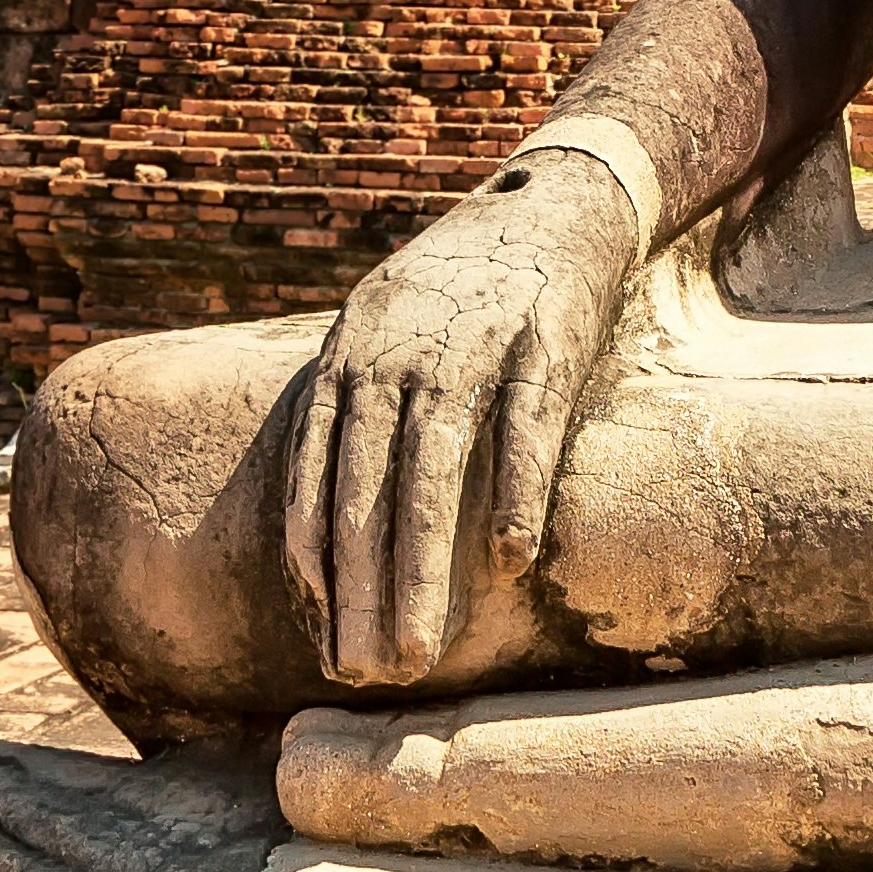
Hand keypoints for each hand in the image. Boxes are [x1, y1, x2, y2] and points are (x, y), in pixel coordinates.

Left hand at [283, 146, 645, 686]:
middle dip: (361, 586)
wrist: (556, 200)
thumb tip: (323, 517)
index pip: (318, 470)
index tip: (319, 631)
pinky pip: (527, 428)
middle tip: (363, 670)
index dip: (316, 555)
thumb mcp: (383, 327)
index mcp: (352, 353)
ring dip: (421, 566)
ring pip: (435, 471)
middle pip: (369, 486)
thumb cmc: (463, 288)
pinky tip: (511, 557)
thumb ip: (354, 408)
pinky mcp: (545, 340)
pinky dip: (517, 490)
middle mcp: (400, 351)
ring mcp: (471, 344)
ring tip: (417, 647)